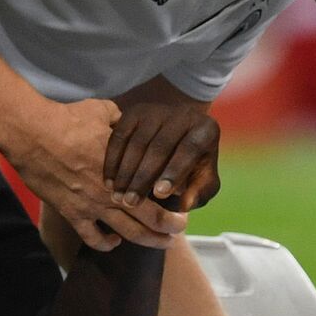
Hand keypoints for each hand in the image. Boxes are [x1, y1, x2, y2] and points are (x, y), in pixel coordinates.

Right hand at [0, 99, 186, 251]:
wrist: (31, 134)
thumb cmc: (68, 119)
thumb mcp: (103, 112)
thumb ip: (122, 121)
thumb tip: (132, 121)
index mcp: (126, 167)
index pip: (158, 188)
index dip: (173, 195)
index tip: (182, 198)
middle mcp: (113, 191)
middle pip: (150, 218)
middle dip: (170, 227)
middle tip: (180, 228)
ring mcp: (93, 205)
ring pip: (128, 233)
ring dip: (148, 240)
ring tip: (162, 243)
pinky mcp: (72, 213)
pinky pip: (92, 238)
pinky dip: (106, 244)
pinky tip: (114, 242)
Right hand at [104, 101, 220, 212]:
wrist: (176, 138)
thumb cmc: (192, 168)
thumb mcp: (202, 181)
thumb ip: (198, 193)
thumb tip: (185, 205)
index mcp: (205, 130)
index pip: (190, 149)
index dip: (174, 171)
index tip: (160, 195)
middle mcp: (182, 114)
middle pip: (160, 146)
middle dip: (143, 177)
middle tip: (131, 202)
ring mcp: (156, 111)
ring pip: (137, 142)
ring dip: (125, 172)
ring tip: (118, 197)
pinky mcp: (133, 113)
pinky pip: (119, 137)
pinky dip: (113, 161)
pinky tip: (109, 183)